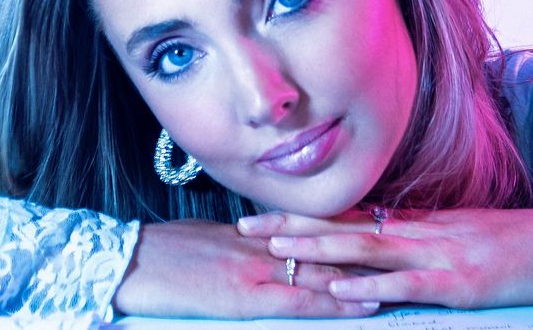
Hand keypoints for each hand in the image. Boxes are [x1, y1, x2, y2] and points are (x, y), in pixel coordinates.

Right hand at [113, 219, 380, 317]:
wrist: (129, 262)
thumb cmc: (159, 254)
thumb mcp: (201, 240)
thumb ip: (234, 244)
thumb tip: (253, 244)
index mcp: (248, 231)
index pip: (305, 228)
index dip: (341, 230)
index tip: (373, 227)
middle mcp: (259, 243)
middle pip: (322, 245)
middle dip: (362, 250)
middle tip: (404, 245)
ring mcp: (255, 268)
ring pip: (320, 270)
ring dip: (360, 274)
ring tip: (401, 272)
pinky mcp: (245, 296)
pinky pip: (299, 301)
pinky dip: (333, 302)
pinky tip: (361, 304)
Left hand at [238, 207, 532, 309]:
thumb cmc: (509, 243)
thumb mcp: (454, 235)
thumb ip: (414, 240)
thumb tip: (377, 239)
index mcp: (413, 225)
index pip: (347, 217)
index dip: (302, 218)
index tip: (262, 216)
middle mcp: (415, 234)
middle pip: (342, 228)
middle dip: (293, 230)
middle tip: (246, 228)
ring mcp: (434, 257)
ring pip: (366, 251)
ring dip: (319, 251)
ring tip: (278, 252)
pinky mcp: (457, 285)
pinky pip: (409, 286)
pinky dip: (375, 288)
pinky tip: (346, 291)